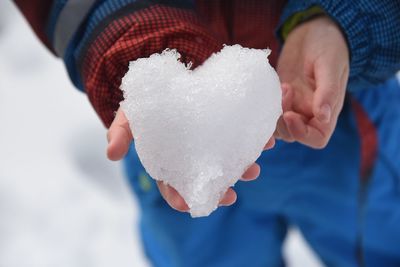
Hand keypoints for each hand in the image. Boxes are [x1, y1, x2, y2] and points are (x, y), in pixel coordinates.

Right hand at [107, 108, 274, 211]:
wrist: (172, 75)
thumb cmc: (149, 102)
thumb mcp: (131, 114)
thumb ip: (122, 131)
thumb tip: (111, 154)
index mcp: (170, 160)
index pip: (174, 186)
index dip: (181, 199)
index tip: (191, 205)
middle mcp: (193, 155)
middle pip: (206, 178)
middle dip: (219, 189)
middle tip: (231, 194)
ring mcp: (213, 141)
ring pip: (229, 161)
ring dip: (243, 168)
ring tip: (254, 168)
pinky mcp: (228, 125)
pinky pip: (244, 137)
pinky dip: (256, 141)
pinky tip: (267, 140)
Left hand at [276, 16, 348, 147]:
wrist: (313, 32)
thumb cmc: (328, 46)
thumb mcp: (330, 65)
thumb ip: (328, 92)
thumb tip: (324, 117)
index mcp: (327, 112)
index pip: (316, 139)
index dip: (302, 134)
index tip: (290, 115)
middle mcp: (309, 114)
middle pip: (292, 134)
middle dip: (283, 118)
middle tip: (286, 89)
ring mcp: (293, 106)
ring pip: (277, 125)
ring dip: (274, 110)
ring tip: (282, 84)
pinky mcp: (278, 98)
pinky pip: (268, 111)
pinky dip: (265, 104)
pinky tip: (272, 86)